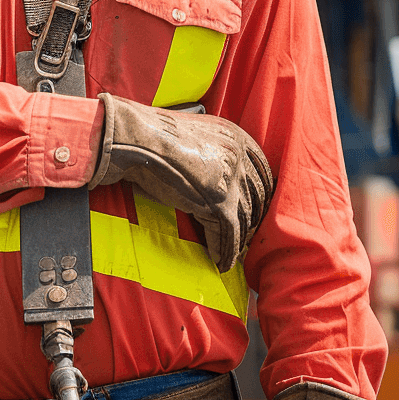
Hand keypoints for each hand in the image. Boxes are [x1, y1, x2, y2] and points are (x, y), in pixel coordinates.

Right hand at [90, 94, 272, 270]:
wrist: (137, 139)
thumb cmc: (155, 138)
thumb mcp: (195, 137)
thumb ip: (213, 151)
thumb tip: (214, 176)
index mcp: (236, 137)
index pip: (261, 172)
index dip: (259, 195)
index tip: (254, 210)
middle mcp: (239, 157)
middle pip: (258, 196)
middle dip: (253, 219)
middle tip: (245, 236)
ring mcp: (231, 181)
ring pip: (245, 219)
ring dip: (238, 241)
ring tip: (232, 254)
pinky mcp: (219, 204)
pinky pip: (228, 235)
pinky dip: (224, 251)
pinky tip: (220, 263)